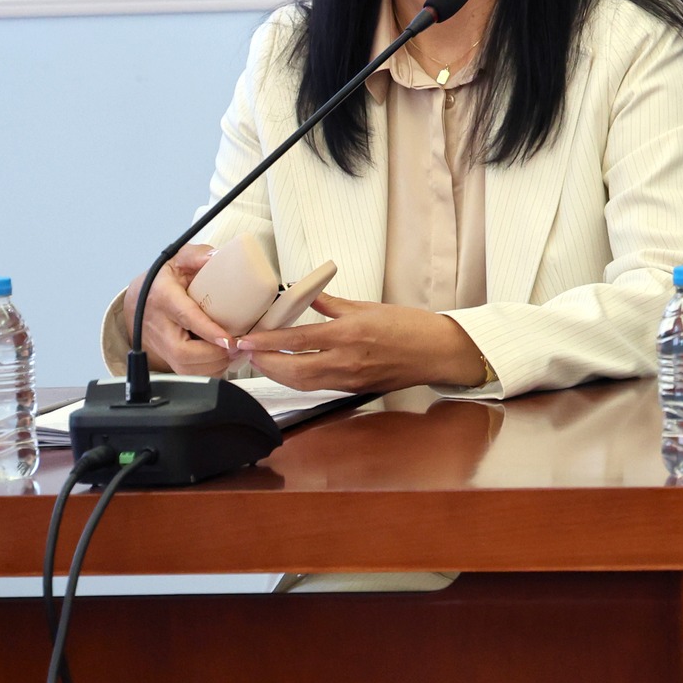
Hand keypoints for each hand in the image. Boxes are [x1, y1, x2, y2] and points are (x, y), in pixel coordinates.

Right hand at [123, 244, 234, 376]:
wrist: (139, 299)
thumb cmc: (164, 279)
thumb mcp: (178, 259)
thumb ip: (197, 255)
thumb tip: (216, 256)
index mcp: (163, 297)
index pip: (186, 317)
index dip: (208, 331)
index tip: (229, 340)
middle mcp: (159, 325)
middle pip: (183, 353)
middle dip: (215, 355)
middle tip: (239, 346)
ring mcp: (160, 345)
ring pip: (185, 368)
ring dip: (215, 365)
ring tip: (236, 352)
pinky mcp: (166, 358)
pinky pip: (188, 373)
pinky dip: (210, 371)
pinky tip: (224, 358)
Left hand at [234, 294, 489, 392]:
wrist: (436, 352)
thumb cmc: (409, 326)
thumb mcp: (368, 306)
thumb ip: (331, 303)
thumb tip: (306, 293)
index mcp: (349, 334)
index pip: (296, 340)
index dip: (266, 342)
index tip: (246, 339)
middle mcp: (346, 360)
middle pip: (292, 370)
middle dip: (264, 364)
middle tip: (247, 353)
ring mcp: (349, 379)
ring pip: (302, 383)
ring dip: (277, 374)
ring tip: (262, 362)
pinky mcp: (354, 389)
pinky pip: (318, 386)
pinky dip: (298, 379)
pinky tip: (289, 369)